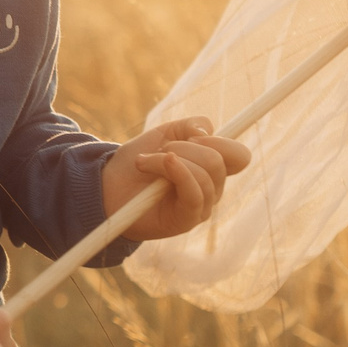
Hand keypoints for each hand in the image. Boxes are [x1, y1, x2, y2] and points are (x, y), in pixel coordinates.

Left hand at [102, 117, 251, 240]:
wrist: (108, 185)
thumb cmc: (139, 161)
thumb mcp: (165, 134)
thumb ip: (190, 126)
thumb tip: (207, 133)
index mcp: (212, 169)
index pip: (239, 156)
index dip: (221, 141)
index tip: (193, 136)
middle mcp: (213, 189)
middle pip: (218, 160)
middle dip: (185, 146)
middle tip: (161, 150)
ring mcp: (201, 207)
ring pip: (205, 173)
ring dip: (168, 158)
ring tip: (144, 161)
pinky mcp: (186, 220)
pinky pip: (194, 193)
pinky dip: (177, 172)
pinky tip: (154, 164)